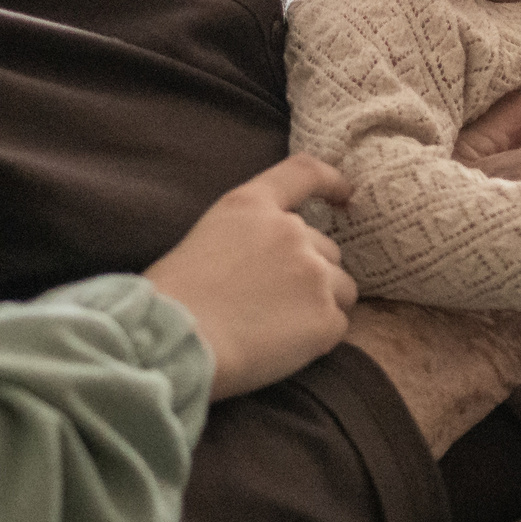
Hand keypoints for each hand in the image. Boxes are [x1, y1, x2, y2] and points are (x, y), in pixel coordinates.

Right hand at [144, 157, 357, 400]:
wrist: (176, 340)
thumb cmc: (175, 297)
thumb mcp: (207, 236)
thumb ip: (250, 234)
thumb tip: (269, 260)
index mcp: (254, 205)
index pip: (304, 173)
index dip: (331, 181)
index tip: (345, 194)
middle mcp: (291, 231)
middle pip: (327, 248)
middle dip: (311, 272)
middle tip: (275, 302)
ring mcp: (314, 274)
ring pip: (341, 287)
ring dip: (321, 303)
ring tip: (282, 327)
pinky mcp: (326, 318)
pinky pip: (337, 325)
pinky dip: (318, 337)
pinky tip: (285, 347)